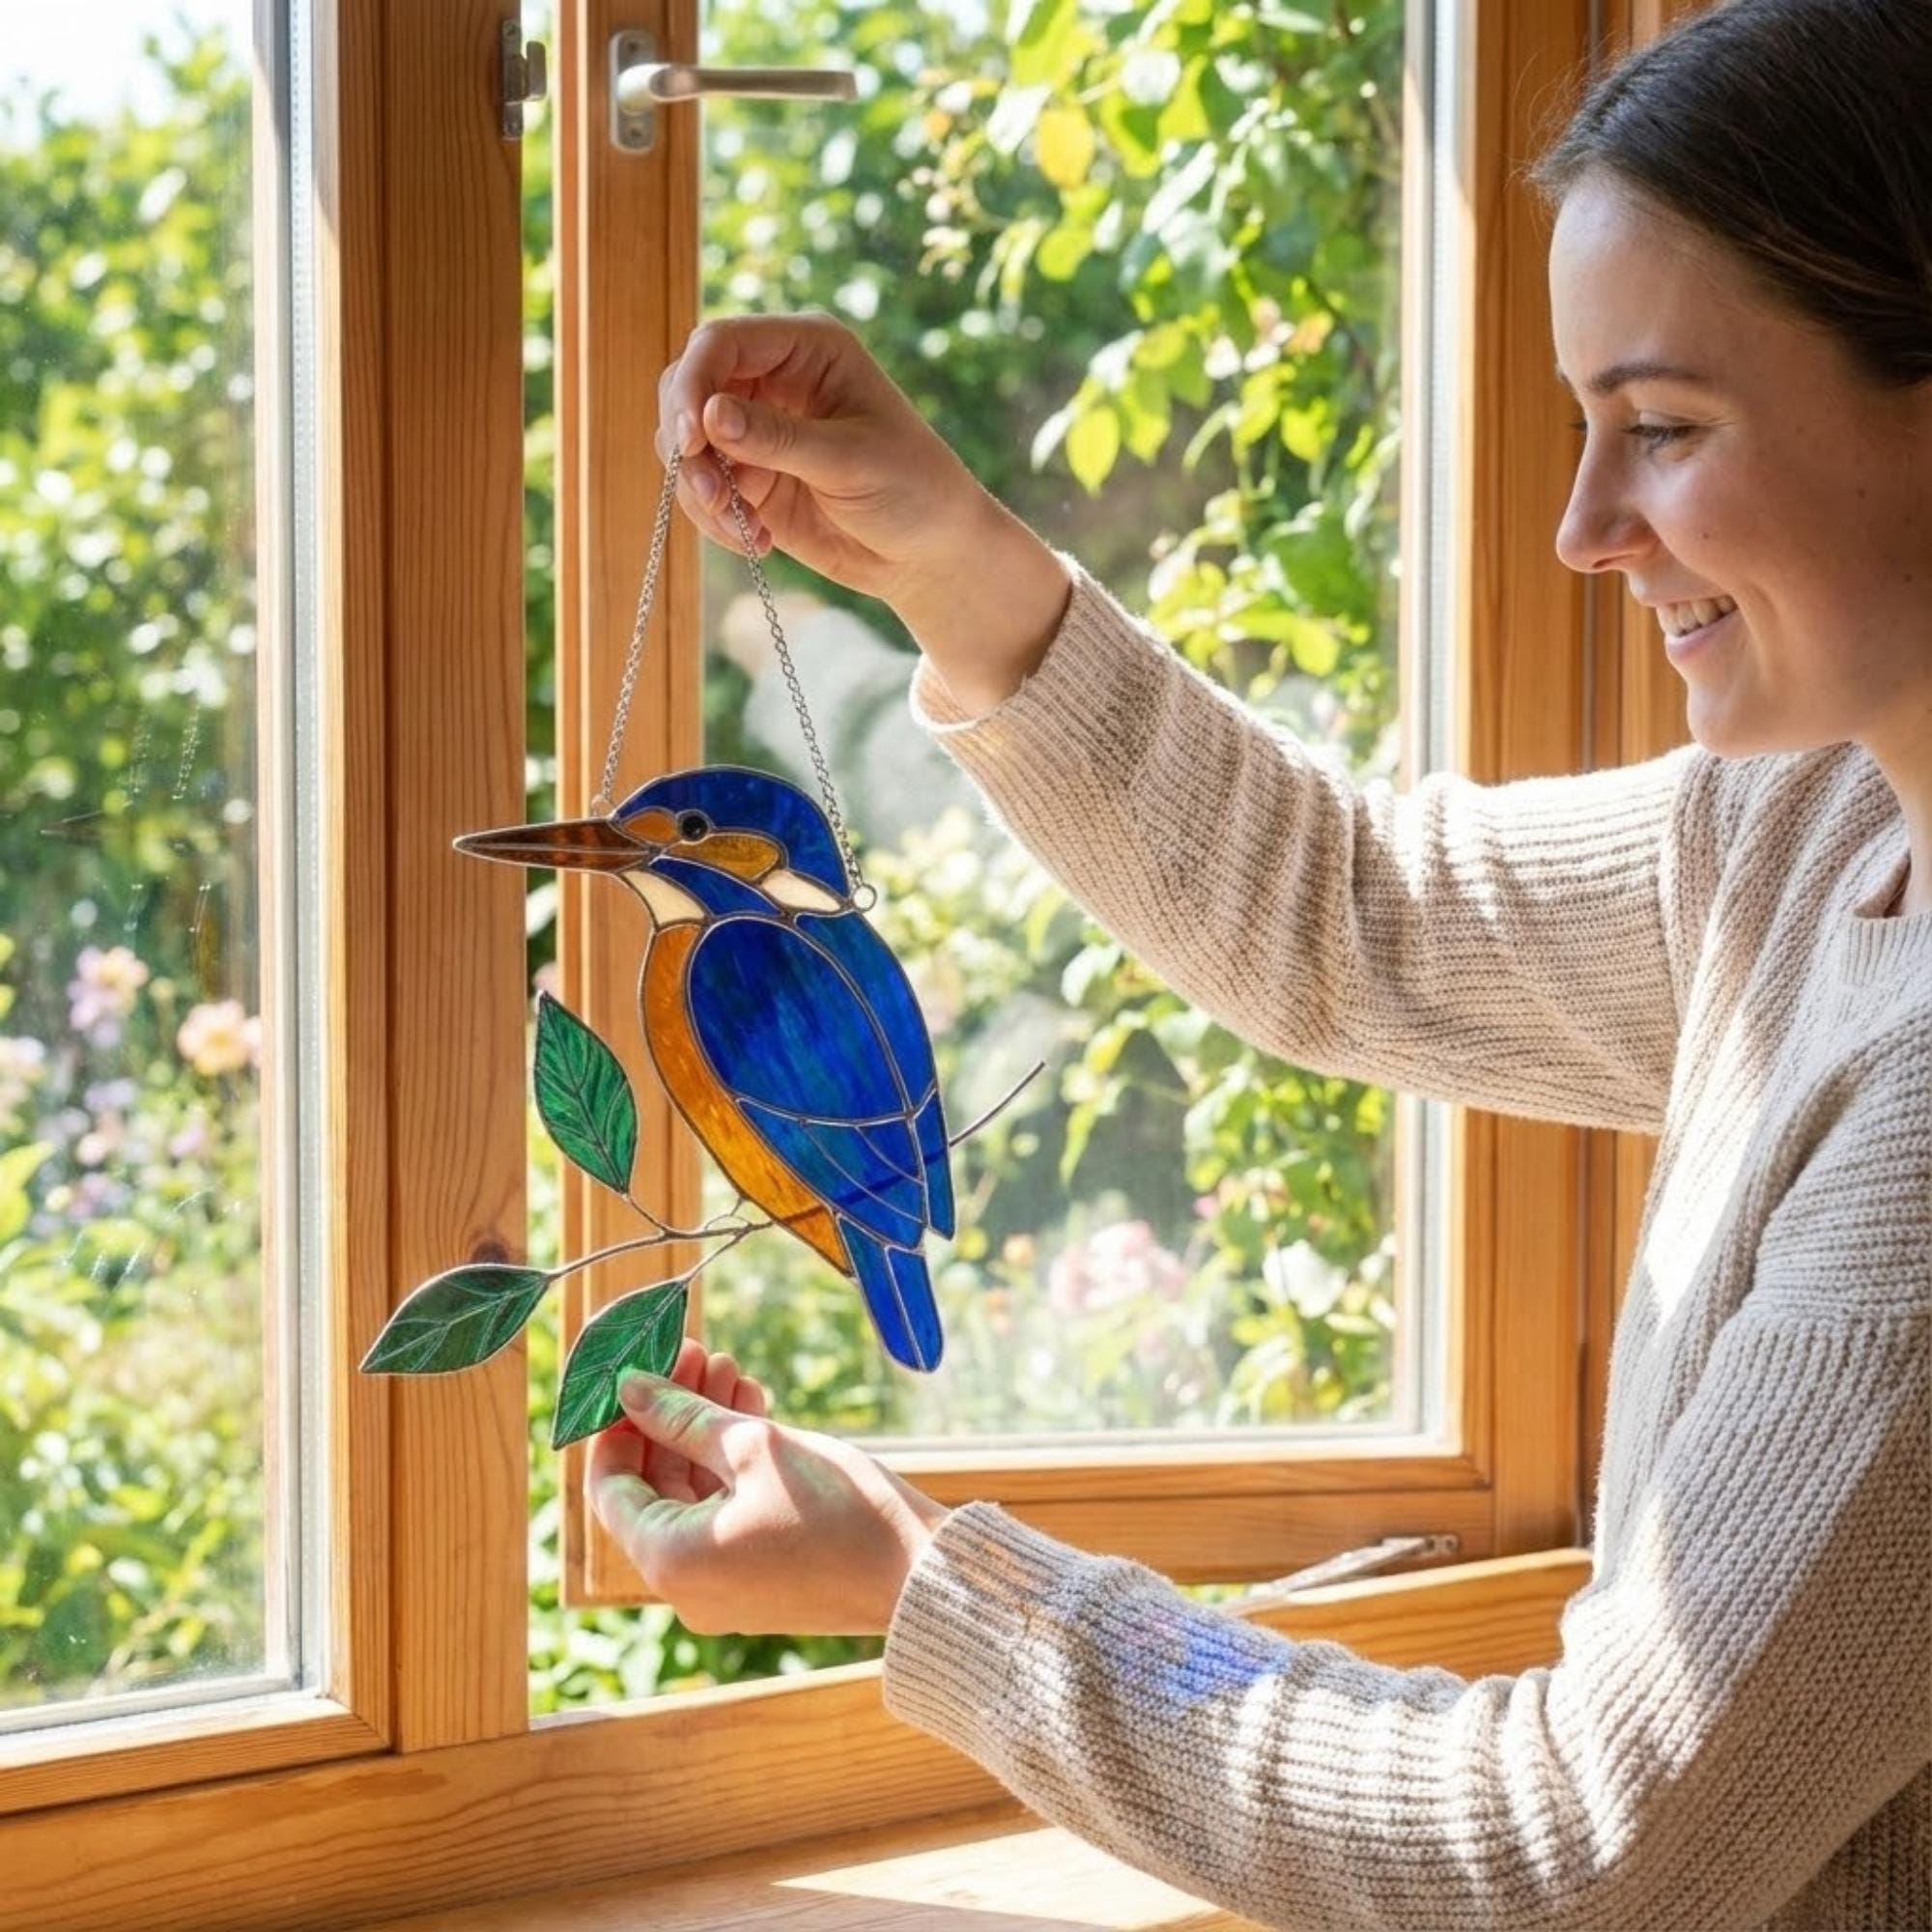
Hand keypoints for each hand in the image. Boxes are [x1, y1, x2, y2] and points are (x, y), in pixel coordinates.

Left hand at [587, 1334, 950, 1636]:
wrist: (920, 1573)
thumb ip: (684, 1417)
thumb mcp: (754, 1447)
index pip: (610, 1488)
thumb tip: (631, 1390)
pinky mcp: (760, 1578)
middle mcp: (687, 1585)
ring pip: (694, 1494)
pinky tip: (753, 1408)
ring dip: (706, 1431)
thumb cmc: (838, 1512)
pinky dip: (732, 1464)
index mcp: (670, 1561)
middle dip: (672, 1415)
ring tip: (730, 1369)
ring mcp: (725, 1586)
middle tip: (694, 1354)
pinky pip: (726, 1513)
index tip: (635, 1374)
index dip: (618, 1425)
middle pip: (654, 1487)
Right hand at [655, 310, 1073, 715]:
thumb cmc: (912, 490)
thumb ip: (779, 439)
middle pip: (688, 386)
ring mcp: (756, 429)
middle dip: (687, 443)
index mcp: (808, 348)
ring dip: (700, 489)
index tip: (691, 440)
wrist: (927, 554)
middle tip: (711, 495)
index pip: (720, 342)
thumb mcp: (850, 461)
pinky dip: (714, 518)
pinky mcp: (750, 477)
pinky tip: (758, 542)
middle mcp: (774, 378)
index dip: (693, 384)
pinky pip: (702, 488)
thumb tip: (708, 416)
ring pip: (686, 443)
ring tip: (745, 529)